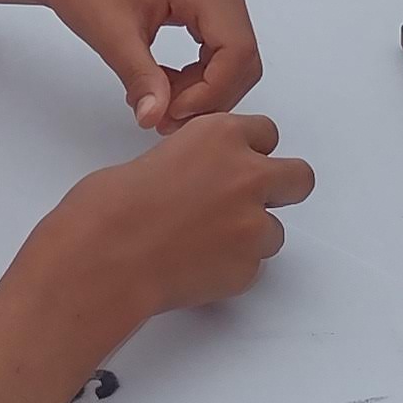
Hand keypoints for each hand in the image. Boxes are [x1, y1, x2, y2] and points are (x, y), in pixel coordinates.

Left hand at [27, 0, 263, 130]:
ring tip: (157, 100)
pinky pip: (221, 56)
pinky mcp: (209, 9)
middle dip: (207, 96)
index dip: (211, 92)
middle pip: (242, 60)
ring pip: (234, 63)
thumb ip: (141, 78)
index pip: (237, 52)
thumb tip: (156, 118)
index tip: (171, 113)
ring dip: (201, 92)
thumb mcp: (111, 36)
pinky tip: (162, 83)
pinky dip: (197, 79)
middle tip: (161, 115)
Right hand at [36, 111, 313, 330]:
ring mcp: (253, 225)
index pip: (266, 133)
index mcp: (220, 136)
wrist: (103, 259)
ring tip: (203, 245)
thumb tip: (198, 180)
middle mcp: (246, 175)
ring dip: (250, 237)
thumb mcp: (153, 159)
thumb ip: (194, 163)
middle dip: (281, 189)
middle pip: (299, 177)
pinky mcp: (249, 268)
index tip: (241, 163)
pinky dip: (231, 269)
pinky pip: (252, 267)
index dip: (252, 151)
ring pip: (275, 231)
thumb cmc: (109, 210)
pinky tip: (193, 268)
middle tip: (251, 204)